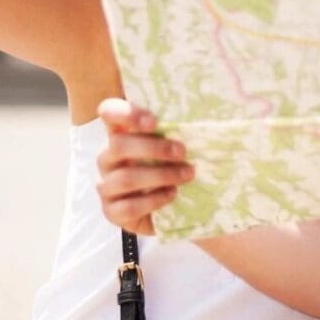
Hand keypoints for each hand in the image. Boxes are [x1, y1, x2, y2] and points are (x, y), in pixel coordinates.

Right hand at [95, 98, 194, 235]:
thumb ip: (178, 129)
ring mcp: (106, 186)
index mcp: (120, 134)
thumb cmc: (174, 169)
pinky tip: (172, 195)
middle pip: (119, 145)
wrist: (174, 210)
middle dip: (153, 147)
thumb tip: (213, 108)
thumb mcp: (175, 147)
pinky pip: (127, 206)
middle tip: (183, 151)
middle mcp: (108, 157)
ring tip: (187, 174)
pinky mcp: (111, 212)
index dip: (125, 113)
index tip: (154, 121)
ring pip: (125, 177)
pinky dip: (152, 200)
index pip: (109, 112)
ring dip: (160, 175)